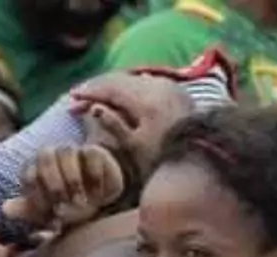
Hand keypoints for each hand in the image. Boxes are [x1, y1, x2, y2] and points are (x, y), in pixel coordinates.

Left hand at [3, 145, 125, 235]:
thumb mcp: (43, 216)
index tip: (49, 214)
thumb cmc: (65, 209)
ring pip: (66, 151)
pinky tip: (95, 195)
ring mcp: (73, 151)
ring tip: (79, 202)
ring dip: (72, 179)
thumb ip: (25, 211)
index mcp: (34, 168)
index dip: (37, 195)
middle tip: (62, 205)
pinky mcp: (94, 151)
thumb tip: (5, 209)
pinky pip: (90, 154)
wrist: (96, 208)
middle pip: (44, 155)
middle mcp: (51, 155)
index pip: (29, 174)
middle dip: (53, 182)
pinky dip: (92, 176)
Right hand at [72, 72, 194, 187]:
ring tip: (97, 97)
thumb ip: (113, 125)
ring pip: (133, 79)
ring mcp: (168, 86)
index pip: (109, 88)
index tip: (71, 101)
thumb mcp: (135, 147)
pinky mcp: (176, 92)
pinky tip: (123, 96)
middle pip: (120, 79)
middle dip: (98, 88)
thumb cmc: (166, 157)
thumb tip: (94, 109)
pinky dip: (130, 88)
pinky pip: (146, 83)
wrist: (205, 156)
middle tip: (79, 98)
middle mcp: (156, 86)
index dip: (88, 93)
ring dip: (113, 87)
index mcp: (144, 99)